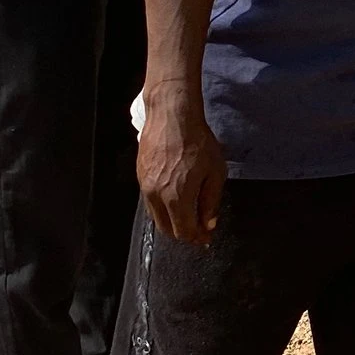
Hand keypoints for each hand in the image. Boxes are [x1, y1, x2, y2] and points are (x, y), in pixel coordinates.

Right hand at [138, 96, 225, 245]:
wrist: (172, 116)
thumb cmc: (198, 142)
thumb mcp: (215, 172)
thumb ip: (211, 202)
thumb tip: (208, 224)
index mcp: (176, 197)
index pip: (183, 231)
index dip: (196, 237)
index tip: (206, 237)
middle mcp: (156, 195)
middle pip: (167, 229)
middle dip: (183, 232)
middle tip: (199, 228)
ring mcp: (144, 186)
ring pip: (156, 216)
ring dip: (172, 220)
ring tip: (189, 214)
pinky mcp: (140, 176)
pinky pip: (149, 201)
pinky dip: (162, 207)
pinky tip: (175, 199)